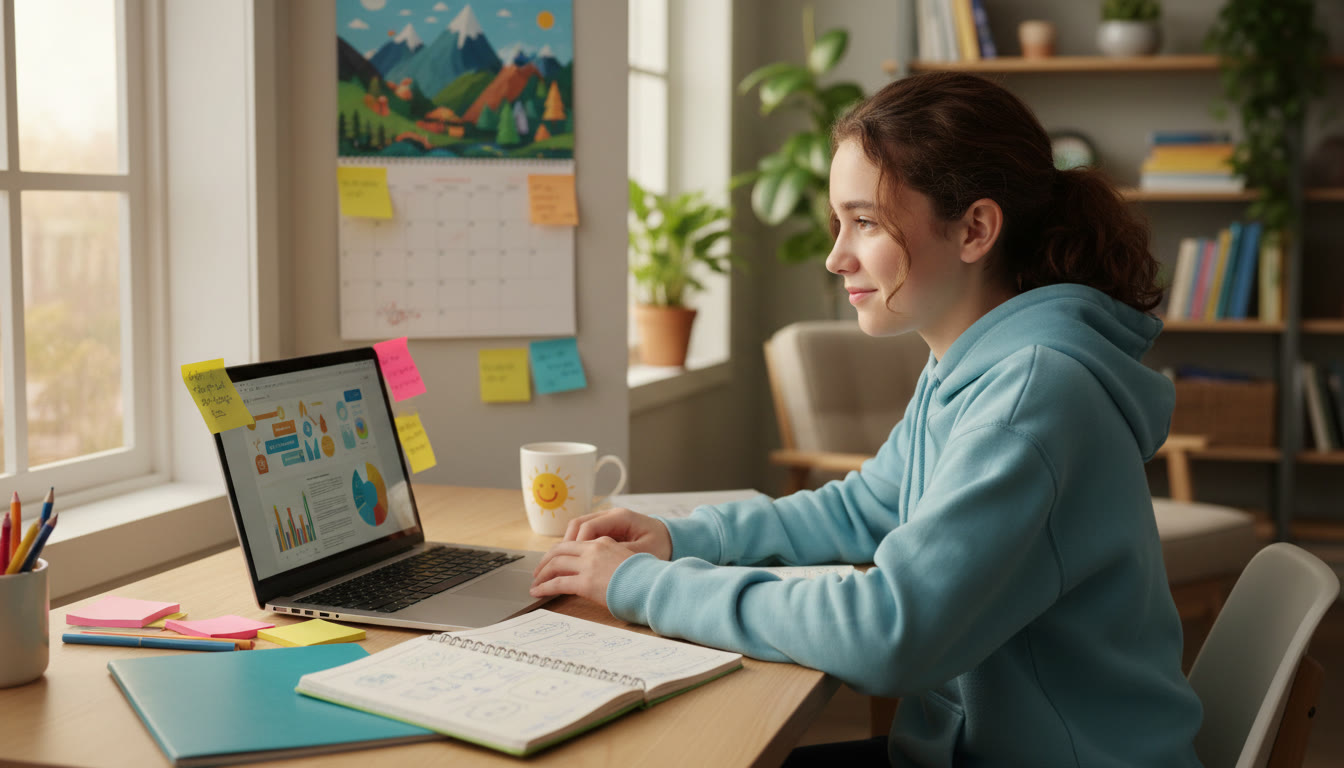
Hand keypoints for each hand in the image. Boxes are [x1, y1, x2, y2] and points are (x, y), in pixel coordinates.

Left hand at [529, 537, 637, 605]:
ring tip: (535, 584)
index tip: (554, 561)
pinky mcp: (585, 582)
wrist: (653, 585)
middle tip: (538, 571)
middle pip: (560, 550)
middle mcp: (593, 549)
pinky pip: (557, 583)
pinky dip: (544, 587)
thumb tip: (603, 571)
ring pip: (555, 564)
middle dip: (546, 561)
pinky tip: (538, 592)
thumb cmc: (646, 577)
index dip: (560, 553)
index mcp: (604, 542)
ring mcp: (588, 565)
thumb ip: (611, 560)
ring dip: (542, 574)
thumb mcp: (627, 560)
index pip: (575, 544)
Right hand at [558, 507, 672, 559]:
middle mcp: (610, 515)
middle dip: (564, 545)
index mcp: (620, 518)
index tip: (570, 562)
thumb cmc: (661, 545)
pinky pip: (584, 535)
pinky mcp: (606, 530)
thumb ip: (621, 555)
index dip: (577, 543)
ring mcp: (607, 521)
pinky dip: (575, 547)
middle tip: (552, 565)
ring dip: (566, 546)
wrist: (672, 539)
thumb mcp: (644, 553)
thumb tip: (598, 564)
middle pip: (578, 524)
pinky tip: (570, 562)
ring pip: (578, 529)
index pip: (589, 526)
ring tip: (556, 565)